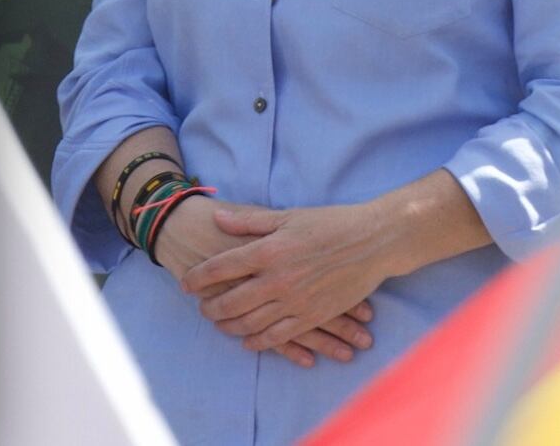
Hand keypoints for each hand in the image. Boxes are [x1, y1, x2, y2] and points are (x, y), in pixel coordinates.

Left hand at [185, 203, 395, 355]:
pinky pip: (281, 336)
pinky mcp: (314, 315)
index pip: (221, 268)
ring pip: (253, 322)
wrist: (374, 242)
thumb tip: (217, 218)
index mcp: (267, 251)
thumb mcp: (286, 216)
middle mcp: (278, 279)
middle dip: (211, 307)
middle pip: (232, 300)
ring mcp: (296, 301)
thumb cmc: (329, 224)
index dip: (199, 277)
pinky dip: (261, 341)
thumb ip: (249, 221)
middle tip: (200, 308)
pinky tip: (249, 342)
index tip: (186, 283)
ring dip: (230, 326)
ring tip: (218, 324)